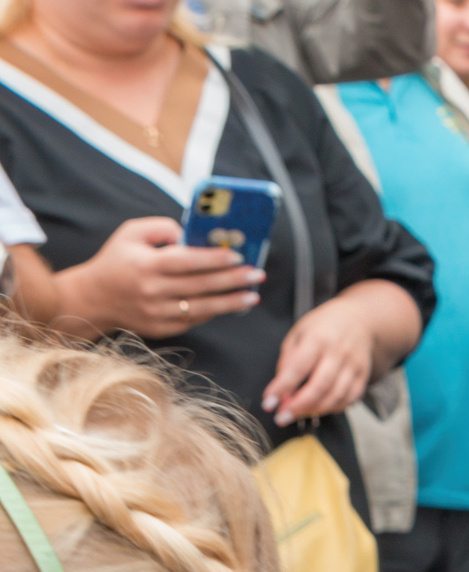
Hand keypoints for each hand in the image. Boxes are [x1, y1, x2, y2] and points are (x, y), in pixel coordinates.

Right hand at [50, 217, 261, 338]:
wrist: (93, 298)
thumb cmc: (117, 261)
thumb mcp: (131, 234)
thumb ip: (162, 228)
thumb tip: (191, 235)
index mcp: (146, 265)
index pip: (187, 262)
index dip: (214, 260)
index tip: (238, 256)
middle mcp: (152, 291)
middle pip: (201, 286)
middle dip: (233, 280)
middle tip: (257, 275)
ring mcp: (157, 313)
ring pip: (203, 308)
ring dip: (231, 302)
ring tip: (252, 295)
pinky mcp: (161, 328)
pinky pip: (194, 320)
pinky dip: (214, 312)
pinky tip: (230, 304)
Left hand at [263, 293, 379, 423]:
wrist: (360, 320)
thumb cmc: (323, 327)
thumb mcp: (299, 333)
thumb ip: (289, 360)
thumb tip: (282, 390)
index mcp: (318, 339)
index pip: (297, 368)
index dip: (282, 388)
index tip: (269, 403)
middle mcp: (338, 353)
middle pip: (319, 386)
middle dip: (298, 406)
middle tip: (281, 418)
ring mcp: (353, 366)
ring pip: (335, 397)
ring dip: (314, 410)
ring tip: (297, 414)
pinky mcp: (363, 376)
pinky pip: (349, 399)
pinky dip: (332, 408)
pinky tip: (318, 408)